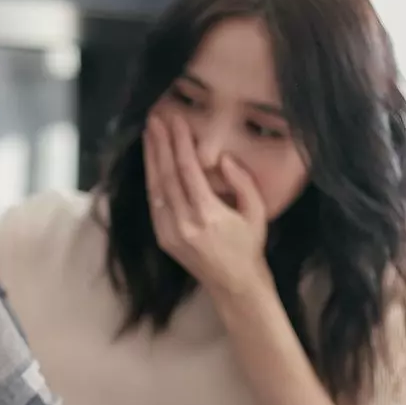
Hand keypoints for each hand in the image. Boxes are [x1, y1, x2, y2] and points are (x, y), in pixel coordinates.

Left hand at [144, 114, 272, 299]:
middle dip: (159, 145)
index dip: (179, 143)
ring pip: (155, 188)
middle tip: (155, 119)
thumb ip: (242, 182)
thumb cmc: (249, 246)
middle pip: (166, 175)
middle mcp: (183, 223)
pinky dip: (152, 180)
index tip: (175, 121)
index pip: (187, 170)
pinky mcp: (163, 238)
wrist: (234, 285)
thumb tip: (222, 158)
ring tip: (149, 134)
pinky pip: (154, 204)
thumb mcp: (256, 212)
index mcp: (208, 215)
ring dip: (151, 159)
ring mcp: (169, 232)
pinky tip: (152, 163)